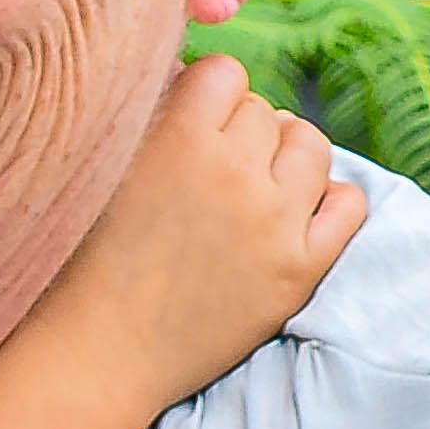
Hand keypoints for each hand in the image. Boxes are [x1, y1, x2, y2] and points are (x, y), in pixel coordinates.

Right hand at [0, 61, 361, 428]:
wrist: (95, 356)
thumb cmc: (80, 262)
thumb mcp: (102, 165)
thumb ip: (149, 114)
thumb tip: (188, 74)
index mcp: (178, 134)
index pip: (225, 72)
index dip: (208, 96)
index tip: (191, 126)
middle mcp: (234, 170)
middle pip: (264, 112)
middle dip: (240, 134)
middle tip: (210, 174)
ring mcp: (274, 221)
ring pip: (310, 146)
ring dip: (286, 157)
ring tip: (255, 188)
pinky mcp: (299, 269)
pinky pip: (349, 204)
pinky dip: (330, 199)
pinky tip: (296, 213)